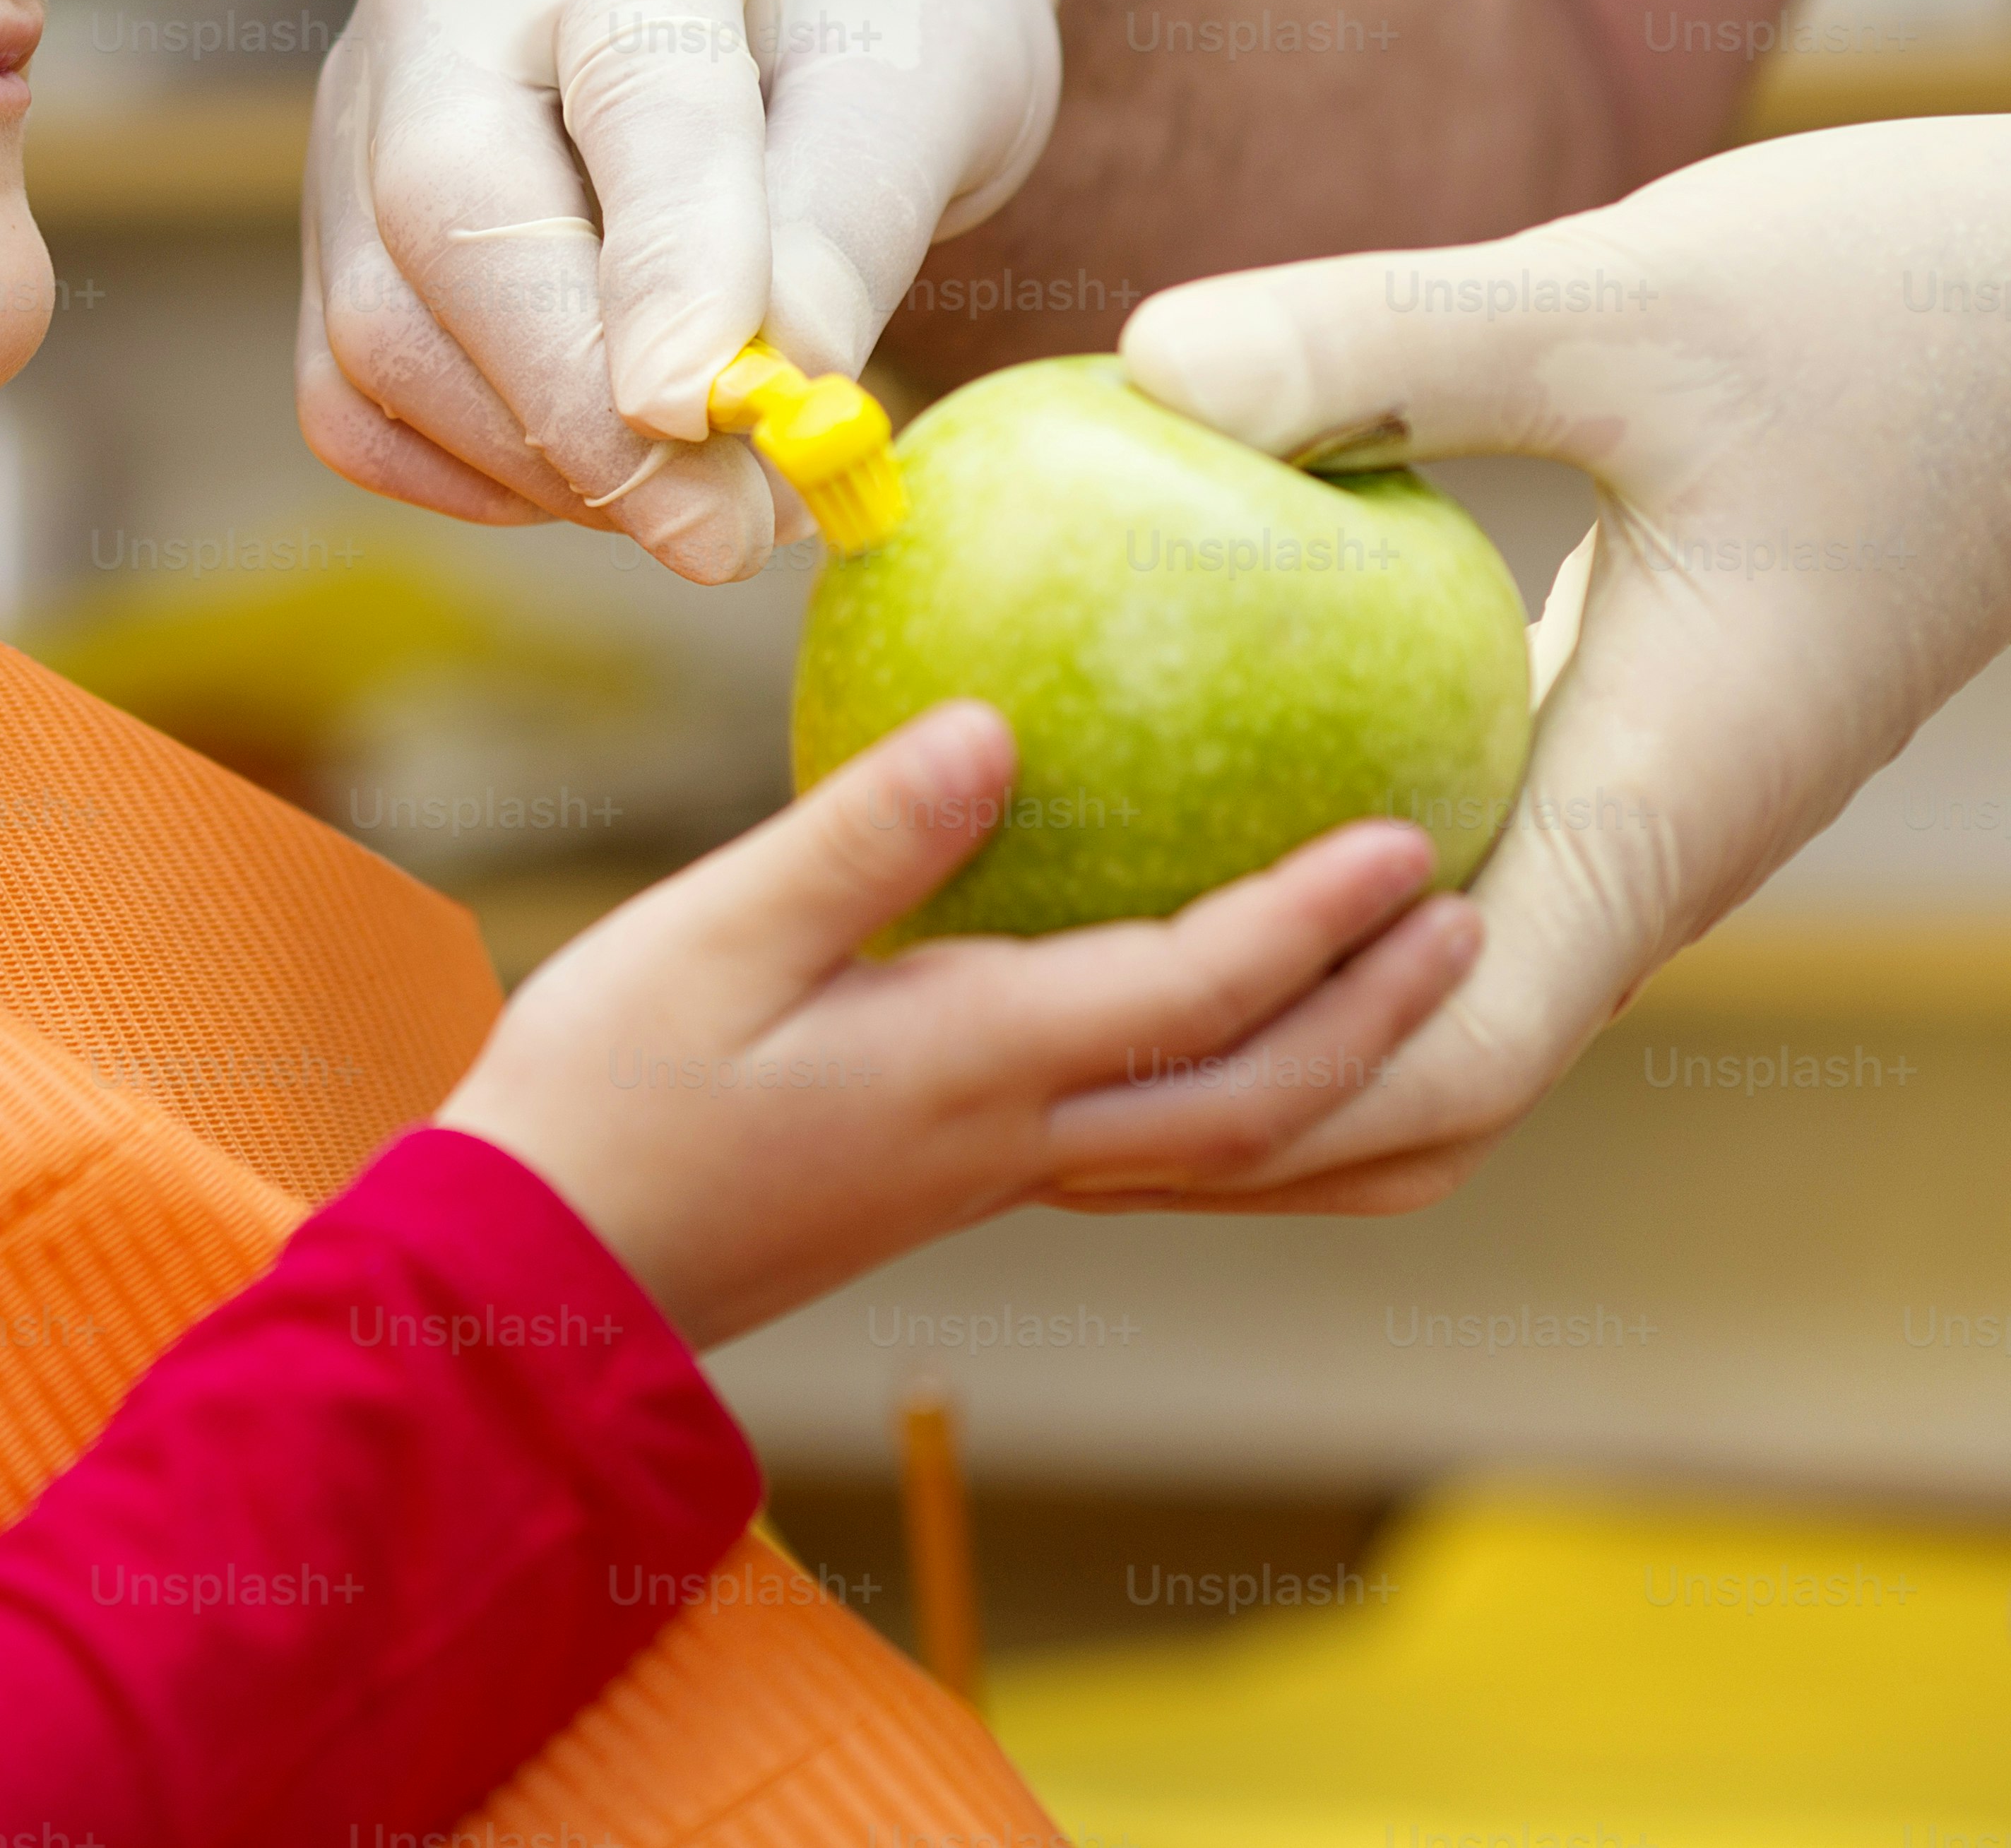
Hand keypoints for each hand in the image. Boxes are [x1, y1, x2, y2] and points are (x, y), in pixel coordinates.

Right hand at [299, 0, 1066, 583]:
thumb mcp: (940, 72)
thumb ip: (849, 226)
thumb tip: (757, 416)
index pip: (626, 86)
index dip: (660, 263)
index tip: (701, 416)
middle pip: (444, 212)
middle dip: (581, 405)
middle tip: (730, 536)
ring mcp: (366, 87)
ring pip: (383, 323)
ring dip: (545, 456)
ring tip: (722, 500)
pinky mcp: (343, 206)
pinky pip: (356, 385)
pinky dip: (480, 468)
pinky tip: (615, 471)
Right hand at [435, 702, 1480, 1348]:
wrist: (536, 1281)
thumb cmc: (599, 1099)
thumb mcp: (708, 939)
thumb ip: (861, 838)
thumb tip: (998, 729)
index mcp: (968, 1069)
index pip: (1193, 992)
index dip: (1314, 918)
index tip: (1414, 835)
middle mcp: (1013, 1142)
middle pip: (1257, 1102)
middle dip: (1380, 1015)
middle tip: (1474, 912)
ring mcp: (991, 1177)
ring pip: (1224, 1150)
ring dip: (1342, 1079)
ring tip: (1414, 996)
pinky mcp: (957, 1179)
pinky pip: (1156, 1150)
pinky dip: (1247, 1105)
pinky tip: (1240, 1044)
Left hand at [1094, 100, 2010, 1214]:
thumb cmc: (1920, 303)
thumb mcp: (1634, 296)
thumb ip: (1392, 336)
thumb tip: (1150, 366)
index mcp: (1657, 809)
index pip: (1442, 1058)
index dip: (1255, 1102)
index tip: (1065, 1072)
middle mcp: (1651, 852)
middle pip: (1408, 1090)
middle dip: (1211, 1116)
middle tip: (985, 1050)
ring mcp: (1645, 809)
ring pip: (1428, 1004)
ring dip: (1255, 1023)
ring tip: (1048, 962)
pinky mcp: (1632, 738)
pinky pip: (1449, 871)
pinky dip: (1310, 884)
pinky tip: (1168, 786)